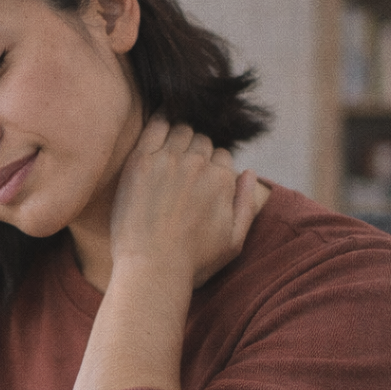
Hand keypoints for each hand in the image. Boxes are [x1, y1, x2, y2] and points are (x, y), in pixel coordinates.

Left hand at [111, 117, 260, 288]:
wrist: (151, 269)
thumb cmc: (193, 262)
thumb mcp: (234, 241)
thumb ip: (246, 204)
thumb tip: (250, 172)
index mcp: (222, 180)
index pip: (221, 155)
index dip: (211, 165)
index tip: (197, 177)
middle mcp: (199, 165)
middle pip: (201, 140)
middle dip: (195, 149)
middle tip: (180, 167)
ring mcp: (169, 160)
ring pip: (181, 129)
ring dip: (178, 135)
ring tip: (168, 151)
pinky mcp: (140, 161)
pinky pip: (155, 126)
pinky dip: (160, 120)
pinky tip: (158, 122)